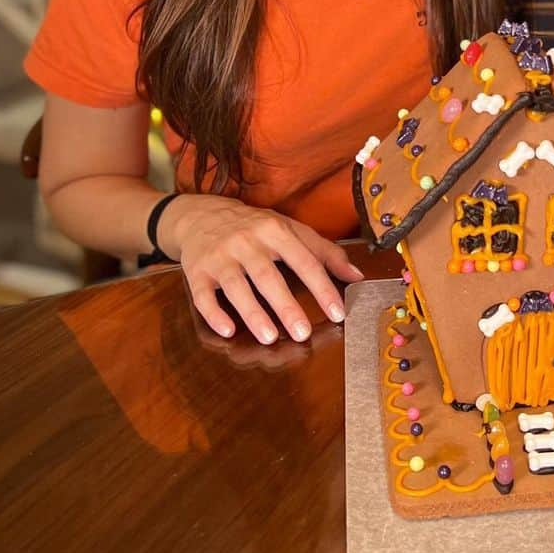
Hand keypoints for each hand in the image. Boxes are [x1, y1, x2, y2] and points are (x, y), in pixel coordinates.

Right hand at [159, 194, 364, 344]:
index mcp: (275, 230)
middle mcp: (247, 241)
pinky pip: (203, 295)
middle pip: (268, 276)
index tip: (338, 313)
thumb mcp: (291, 229)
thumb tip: (357, 276)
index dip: (322, 287)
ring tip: (270, 337)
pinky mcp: (196, 271)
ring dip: (252, 313)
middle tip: (302, 333)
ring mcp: (220, 256)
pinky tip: (227, 331)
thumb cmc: (255, 226)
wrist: (201, 214)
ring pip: (236, 286)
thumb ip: (325, 252)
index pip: (304, 260)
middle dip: (286, 305)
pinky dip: (214, 313)